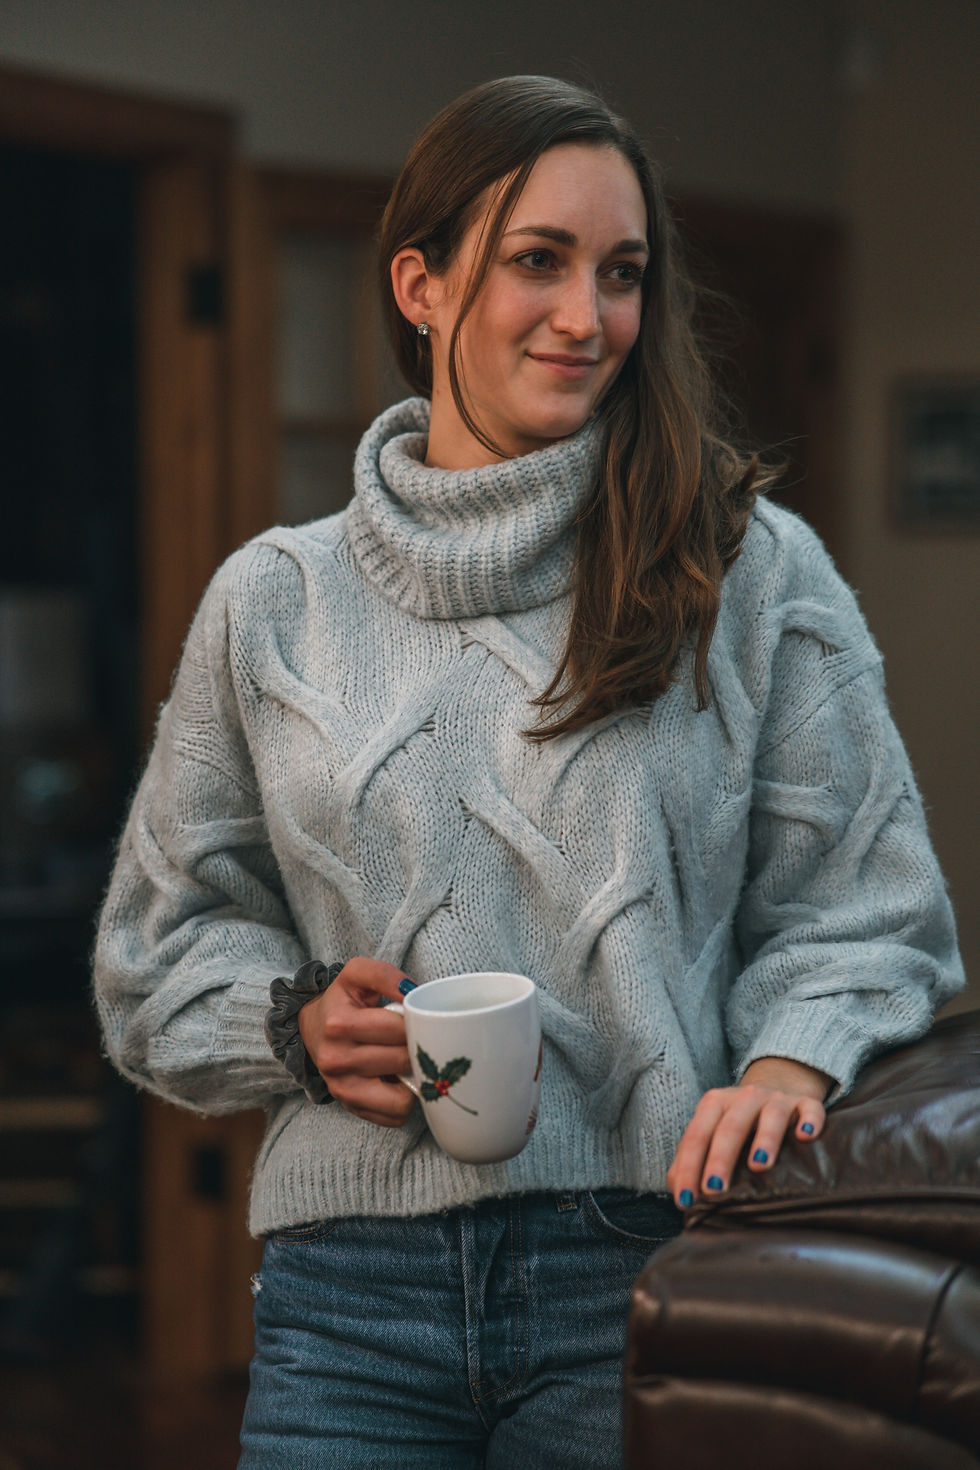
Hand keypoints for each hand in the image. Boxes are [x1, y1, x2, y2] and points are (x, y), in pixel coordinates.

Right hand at [297, 957, 414, 1127]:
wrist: (311, 1029)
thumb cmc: (342, 1000)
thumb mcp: (357, 974)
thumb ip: (385, 975)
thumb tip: (412, 992)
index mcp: (339, 1024)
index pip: (398, 1029)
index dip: (417, 1022)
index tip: (417, 1019)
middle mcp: (336, 1060)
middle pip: (402, 1060)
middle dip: (417, 1048)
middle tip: (416, 1039)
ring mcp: (342, 1089)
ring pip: (403, 1098)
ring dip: (414, 1079)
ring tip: (408, 1060)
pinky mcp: (351, 1107)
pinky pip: (395, 1117)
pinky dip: (404, 1100)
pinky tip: (398, 1079)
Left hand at [666, 1056, 830, 1210]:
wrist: (776, 1085)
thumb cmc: (739, 1122)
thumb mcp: (712, 1132)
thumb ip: (692, 1158)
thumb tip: (678, 1190)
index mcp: (714, 1104)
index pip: (697, 1136)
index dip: (689, 1166)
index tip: (685, 1198)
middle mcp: (744, 1097)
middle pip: (730, 1126)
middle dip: (719, 1158)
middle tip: (713, 1189)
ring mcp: (777, 1099)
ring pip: (770, 1115)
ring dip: (764, 1139)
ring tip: (759, 1165)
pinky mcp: (805, 1103)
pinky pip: (810, 1108)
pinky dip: (809, 1120)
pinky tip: (806, 1136)